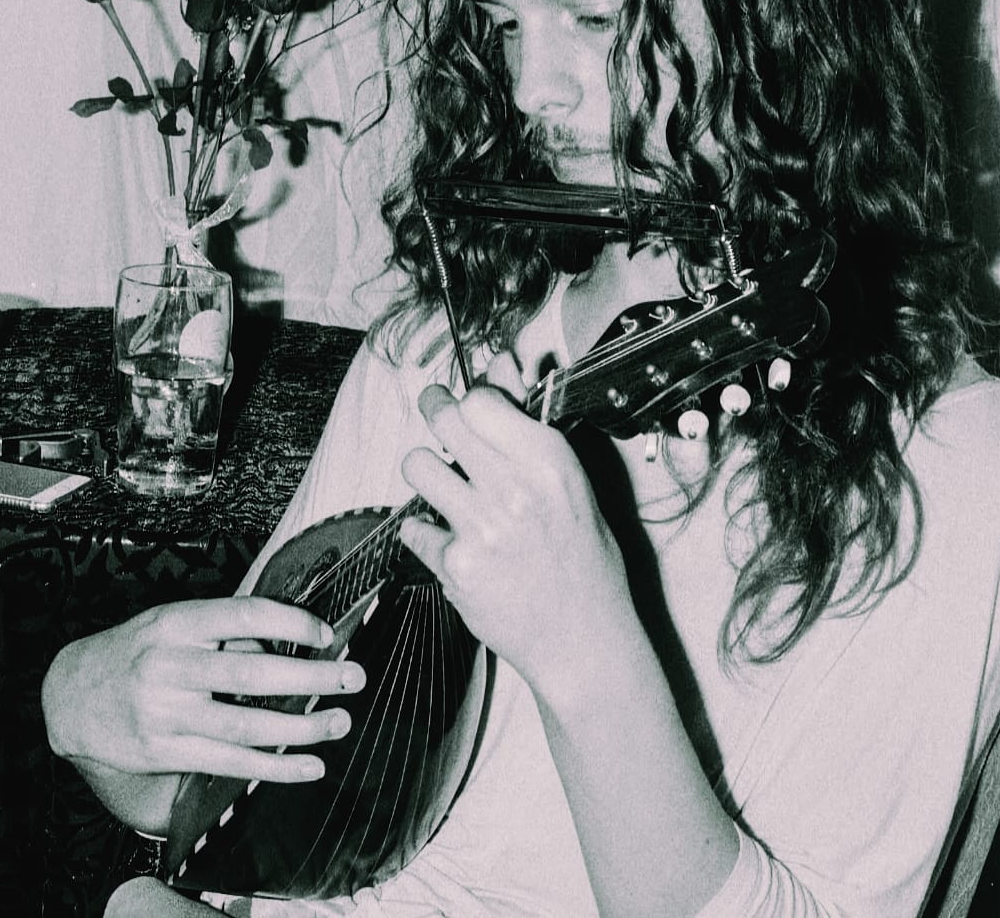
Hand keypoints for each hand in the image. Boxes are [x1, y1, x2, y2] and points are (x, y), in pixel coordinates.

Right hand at [43, 596, 364, 783]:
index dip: (291, 622)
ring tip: (339, 721)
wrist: (71, 696)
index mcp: (176, 622)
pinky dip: (275, 767)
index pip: (244, 614)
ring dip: (301, 727)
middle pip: (252, 673)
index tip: (326, 633)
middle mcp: (170, 665)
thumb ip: (223, 631)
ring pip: (245, 725)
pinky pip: (229, 763)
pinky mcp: (165, 752)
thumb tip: (283, 645)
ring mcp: (166, 713)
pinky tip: (310, 765)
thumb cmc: (135, 650)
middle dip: (310, 677)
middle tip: (352, 677)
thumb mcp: (172, 623)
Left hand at [399, 352, 629, 705]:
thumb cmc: (583, 555)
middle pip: (443, 419)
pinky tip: (454, 545)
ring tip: (448, 490)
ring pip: (417, 466)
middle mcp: (514, 488)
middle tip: (439, 419)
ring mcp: (482, 528)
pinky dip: (427, 536)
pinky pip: (414, 529)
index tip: (467, 408)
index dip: (469, 400)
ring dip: (427, 474)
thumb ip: (529, 421)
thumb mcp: (569, 482)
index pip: (481, 398)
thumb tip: (503, 361)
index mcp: (549, 460)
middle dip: (435, 411)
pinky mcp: (456, 566)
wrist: (585, 639)